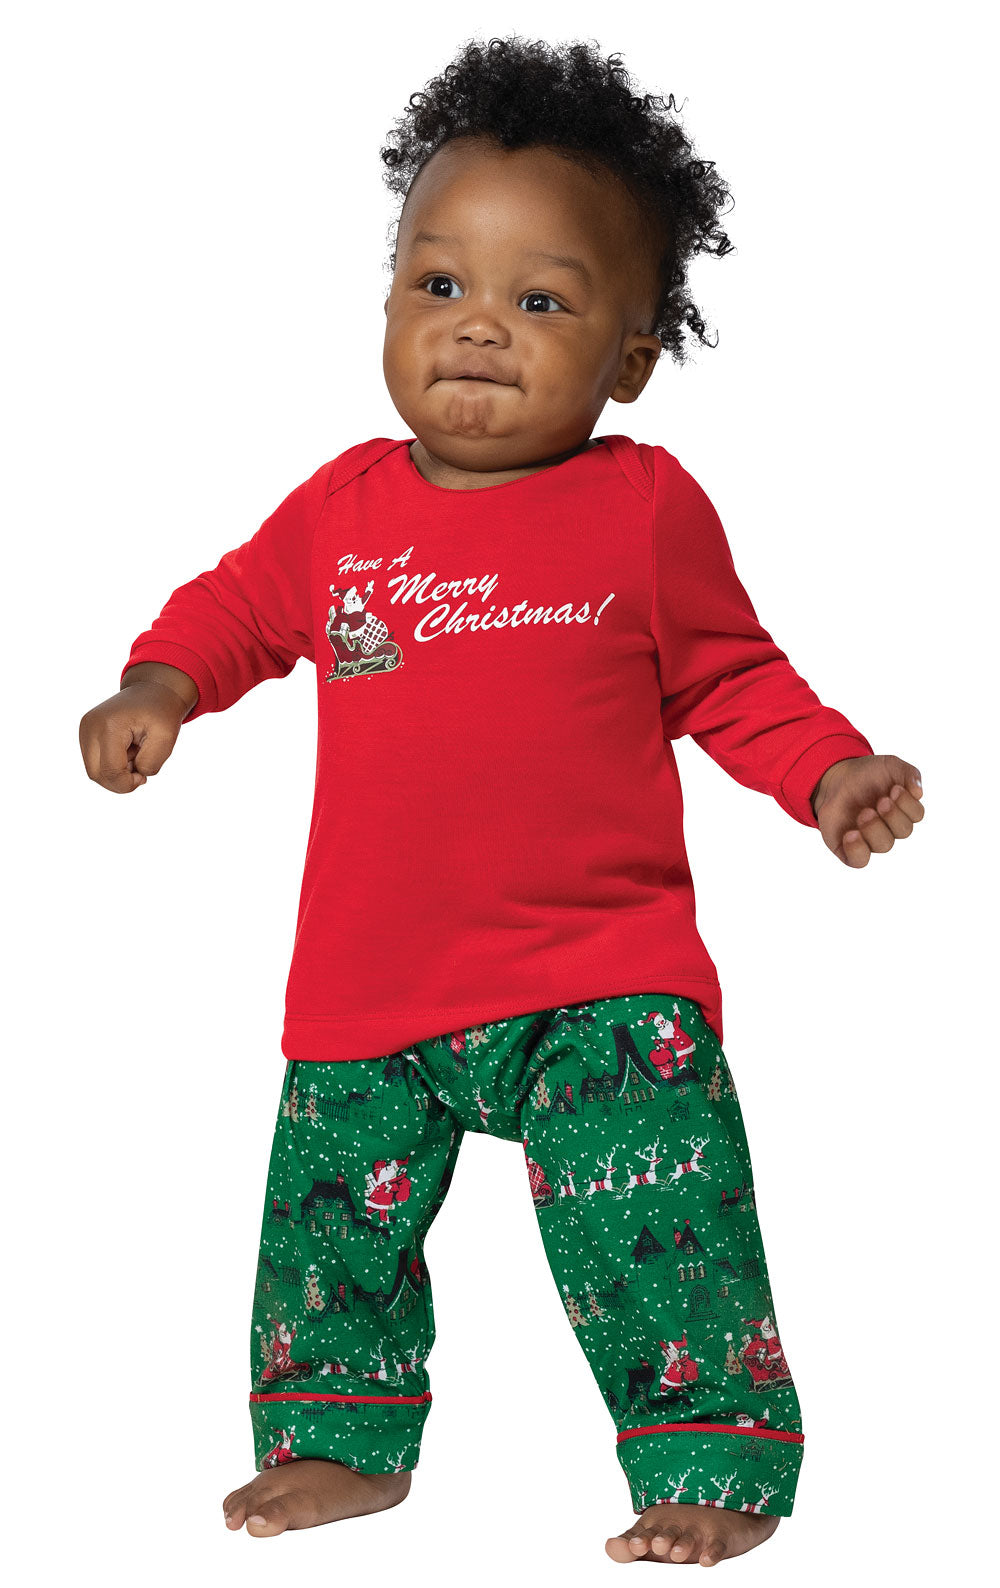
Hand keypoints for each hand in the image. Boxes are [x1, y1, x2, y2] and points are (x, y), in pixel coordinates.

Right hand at [79, 677, 191, 792]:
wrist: (153, 690)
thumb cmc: (161, 712)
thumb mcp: (167, 738)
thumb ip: (151, 763)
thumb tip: (133, 776)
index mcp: (109, 725)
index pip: (110, 771)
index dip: (128, 783)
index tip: (144, 776)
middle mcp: (90, 727)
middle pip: (97, 774)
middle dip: (121, 780)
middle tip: (140, 766)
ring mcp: (85, 729)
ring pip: (95, 771)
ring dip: (117, 772)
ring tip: (134, 754)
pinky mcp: (85, 734)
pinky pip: (95, 763)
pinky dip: (112, 765)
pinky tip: (127, 752)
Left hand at [810, 754, 923, 867]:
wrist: (835, 778)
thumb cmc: (867, 774)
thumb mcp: (889, 765)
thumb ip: (908, 773)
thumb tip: (918, 792)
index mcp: (902, 809)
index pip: (916, 815)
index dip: (907, 803)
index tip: (894, 788)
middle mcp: (889, 827)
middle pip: (903, 831)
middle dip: (893, 814)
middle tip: (880, 800)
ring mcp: (870, 839)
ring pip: (884, 845)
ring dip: (875, 828)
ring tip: (864, 812)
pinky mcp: (849, 847)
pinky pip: (859, 861)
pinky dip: (857, 849)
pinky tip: (851, 833)